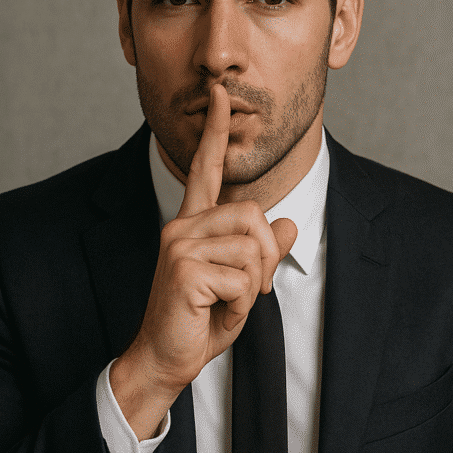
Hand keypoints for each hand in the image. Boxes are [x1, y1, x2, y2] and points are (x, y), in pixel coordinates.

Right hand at [110, 84, 297, 438]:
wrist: (164, 359)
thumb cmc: (199, 321)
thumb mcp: (241, 284)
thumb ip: (262, 253)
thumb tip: (287, 225)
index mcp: (192, 225)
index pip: (204, 169)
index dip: (215, 131)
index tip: (220, 93)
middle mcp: (182, 227)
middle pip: (253, 214)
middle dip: (265, 257)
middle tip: (248, 290)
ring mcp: (179, 245)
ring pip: (252, 247)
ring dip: (253, 285)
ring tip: (226, 303)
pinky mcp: (184, 269)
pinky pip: (242, 279)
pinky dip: (241, 305)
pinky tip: (215, 313)